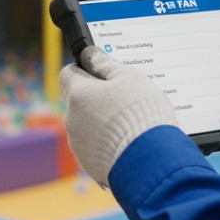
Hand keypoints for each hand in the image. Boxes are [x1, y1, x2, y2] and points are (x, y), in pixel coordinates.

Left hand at [59, 46, 178, 186]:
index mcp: (78, 95)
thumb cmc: (141, 114)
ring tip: (129, 123)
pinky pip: (95, 147)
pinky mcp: (90, 164)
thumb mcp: (129, 77)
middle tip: (121, 97)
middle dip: (95, 97)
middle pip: (77, 101)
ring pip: (86, 125)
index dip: (83, 69)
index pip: (67, 73)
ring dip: (101, 122)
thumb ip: (105, 64)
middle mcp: (72, 120)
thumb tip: (90, 54)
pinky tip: (128, 142)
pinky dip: (107, 143)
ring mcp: (79, 145)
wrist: (151, 161)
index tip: (99, 71)